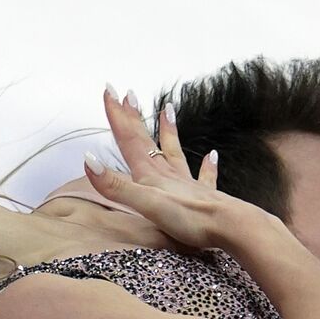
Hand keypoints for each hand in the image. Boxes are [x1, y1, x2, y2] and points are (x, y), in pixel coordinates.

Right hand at [82, 86, 288, 251]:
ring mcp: (187, 184)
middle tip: (127, 94)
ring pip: (174, 152)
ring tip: (167, 109)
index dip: (117, 116)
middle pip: (146, 141)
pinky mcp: (205, 197)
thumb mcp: (145, 204)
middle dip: (133, 118)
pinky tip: (212, 156)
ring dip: (169, 131)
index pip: (129, 140)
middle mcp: (168, 174)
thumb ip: (116, 186)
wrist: (230, 227)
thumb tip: (90, 160)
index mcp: (151, 175)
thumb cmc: (189, 218)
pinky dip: (207, 166)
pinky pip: (204, 177)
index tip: (109, 91)